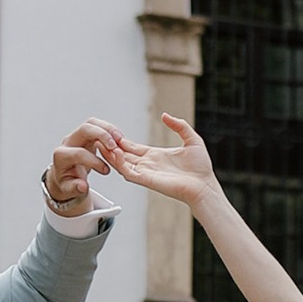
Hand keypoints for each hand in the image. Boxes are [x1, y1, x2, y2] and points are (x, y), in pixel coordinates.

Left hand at [44, 119, 125, 216]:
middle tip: (115, 146)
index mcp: (61, 156)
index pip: (79, 153)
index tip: (105, 170)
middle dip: (102, 135)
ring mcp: (77, 136)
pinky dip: (109, 130)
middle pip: (84, 129)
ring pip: (92, 123)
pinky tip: (119, 139)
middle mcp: (68, 142)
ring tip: (120, 139)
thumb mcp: (69, 189)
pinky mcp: (86, 134)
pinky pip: (98, 126)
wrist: (65, 175)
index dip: (94, 161)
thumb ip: (75, 188)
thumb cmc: (67, 182)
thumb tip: (83, 186)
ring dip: (108, 129)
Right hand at [99, 114, 219, 207]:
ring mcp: (145, 173)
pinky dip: (118, 163)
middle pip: (122, 155)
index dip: (120, 140)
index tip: (110, 132)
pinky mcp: (146, 180)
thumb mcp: (191, 140)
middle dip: (111, 147)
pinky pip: (127, 172)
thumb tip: (165, 116)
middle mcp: (147, 164)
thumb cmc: (200, 167)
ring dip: (111, 154)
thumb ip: (179, 126)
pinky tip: (113, 153)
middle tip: (98, 137)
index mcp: (155, 156)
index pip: (132, 148)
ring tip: (101, 143)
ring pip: (121, 163)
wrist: (204, 185)